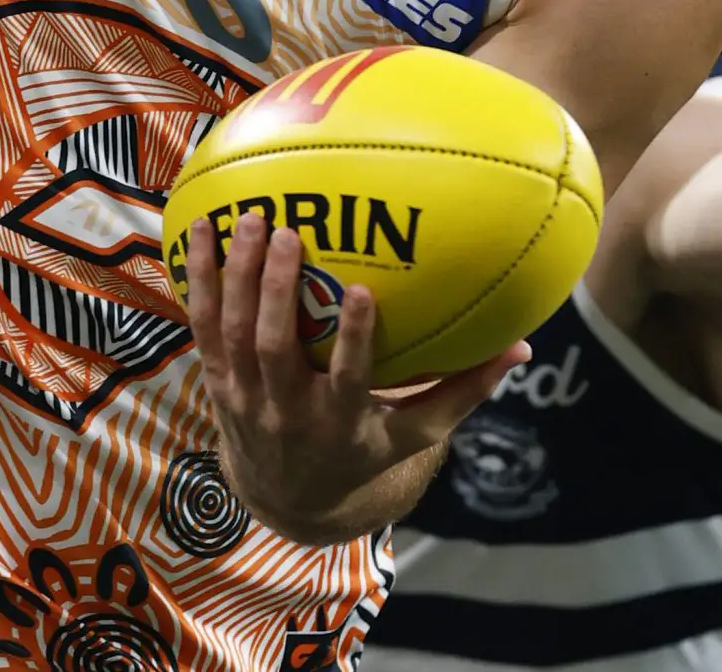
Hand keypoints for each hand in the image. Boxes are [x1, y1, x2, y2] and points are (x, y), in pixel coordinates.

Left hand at [181, 211, 525, 542]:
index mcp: (340, 422)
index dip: (352, 337)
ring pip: (233, 331)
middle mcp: (287, 410)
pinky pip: (202, 325)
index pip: (347, 379)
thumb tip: (521, 346)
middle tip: (288, 232)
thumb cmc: (363, 452)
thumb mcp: (413, 436)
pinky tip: (203, 230)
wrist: (288, 500)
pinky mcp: (217, 382)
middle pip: (274, 347)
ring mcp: (246, 397)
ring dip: (237, 275)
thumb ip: (462, 392)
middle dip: (277, 290)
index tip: (361, 290)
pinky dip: (200, 279)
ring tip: (250, 219)